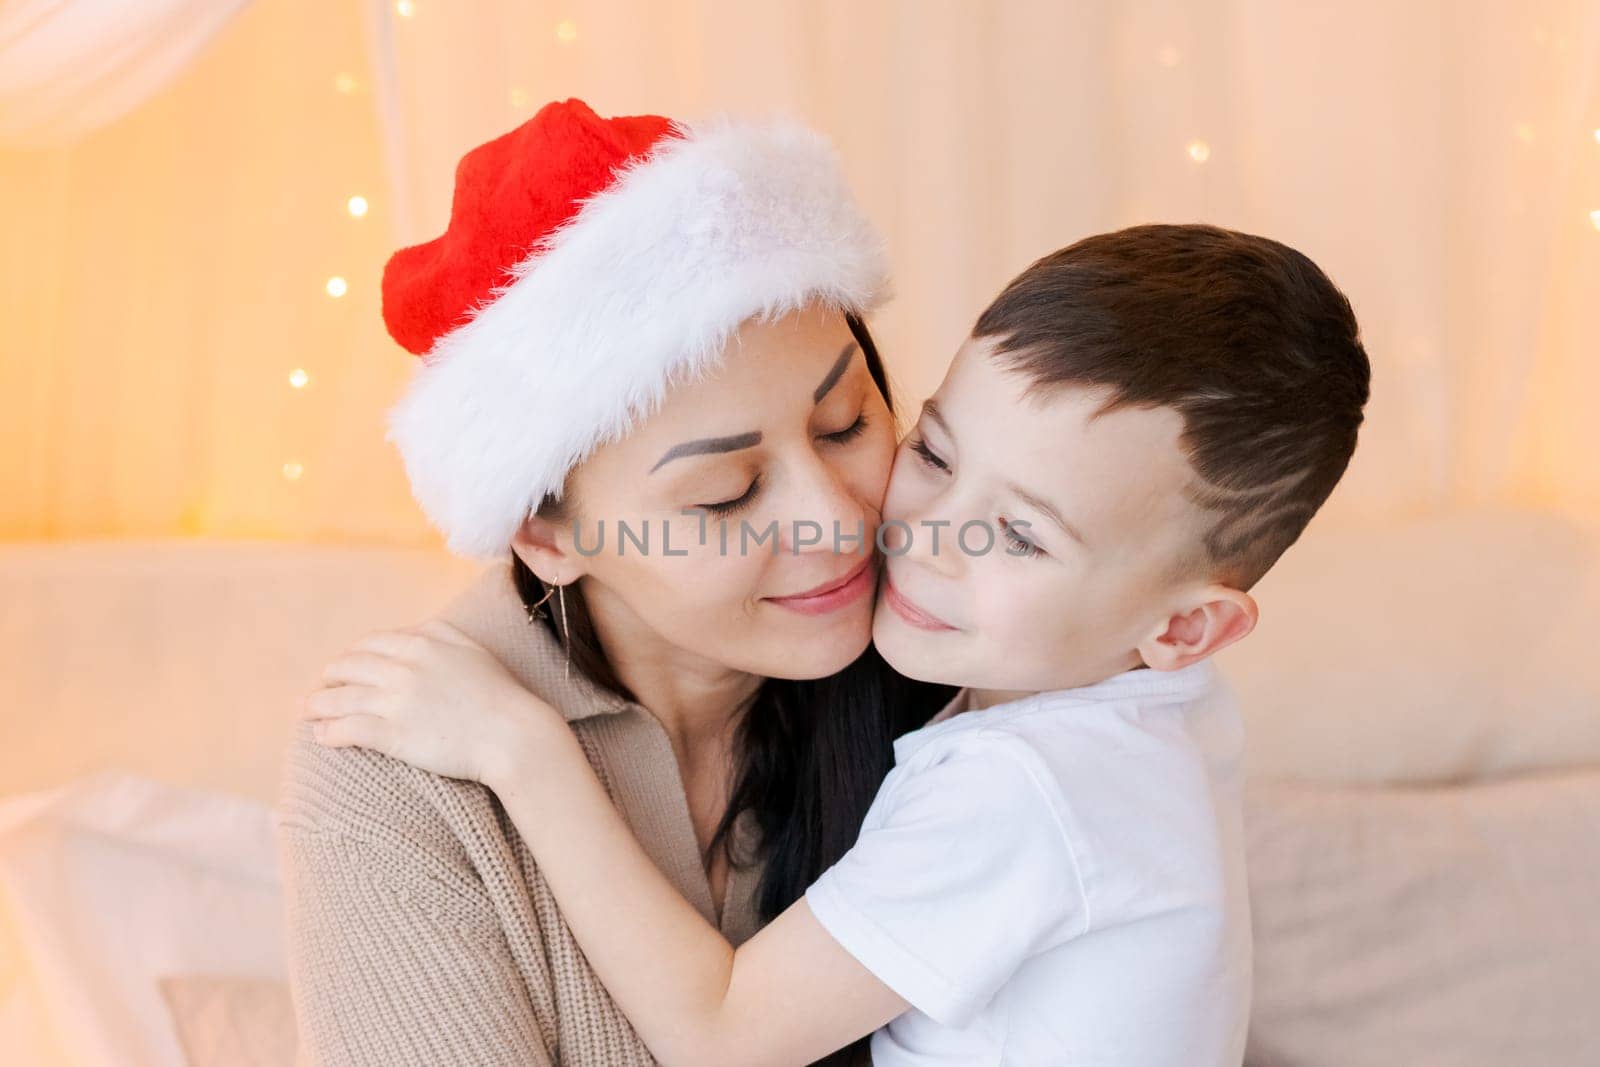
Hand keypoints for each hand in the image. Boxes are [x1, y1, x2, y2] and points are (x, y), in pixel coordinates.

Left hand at [298, 619, 563, 786]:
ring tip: (307, 712)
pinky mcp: (393, 734)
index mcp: (421, 644)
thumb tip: (415, 630)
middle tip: (319, 689)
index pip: (369, 645)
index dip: (350, 656)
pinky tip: (321, 736)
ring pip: (341, 698)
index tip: (343, 667)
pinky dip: (329, 731)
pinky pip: (348, 729)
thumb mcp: (472, 648)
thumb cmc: (499, 693)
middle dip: (328, 678)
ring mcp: (395, 702)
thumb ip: (440, 632)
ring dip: (318, 705)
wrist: (512, 734)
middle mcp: (402, 668)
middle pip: (347, 668)